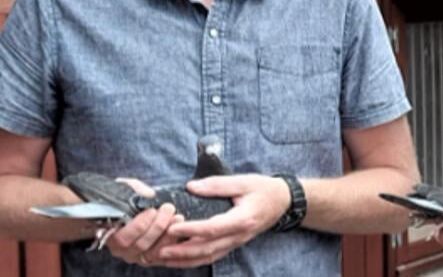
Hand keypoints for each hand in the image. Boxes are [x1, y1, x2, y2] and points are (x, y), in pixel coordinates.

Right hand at [104, 178, 182, 266]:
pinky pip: (162, 256)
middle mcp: (122, 250)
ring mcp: (136, 256)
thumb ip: (136, 190)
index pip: (123, 237)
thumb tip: (149, 194)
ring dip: (168, 235)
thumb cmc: (123, 199)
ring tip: (178, 217)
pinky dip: (172, 244)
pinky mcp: (150, 258)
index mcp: (110, 234)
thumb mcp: (125, 189)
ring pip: (153, 252)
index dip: (139, 225)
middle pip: (141, 245)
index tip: (152, 210)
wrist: (127, 209)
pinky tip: (179, 229)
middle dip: (157, 226)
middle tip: (169, 209)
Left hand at [155, 174, 291, 267]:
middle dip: (182, 251)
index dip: (191, 229)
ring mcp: (236, 242)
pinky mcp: (233, 244)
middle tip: (160, 249)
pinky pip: (212, 256)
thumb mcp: (243, 181)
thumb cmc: (264, 189)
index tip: (172, 227)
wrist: (282, 202)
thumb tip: (191, 187)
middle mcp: (239, 235)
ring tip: (163, 258)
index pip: (213, 228)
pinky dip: (194, 260)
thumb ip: (217, 185)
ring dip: (184, 260)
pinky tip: (179, 259)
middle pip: (207, 248)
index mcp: (242, 219)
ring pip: (208, 256)